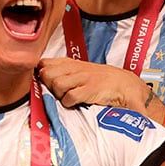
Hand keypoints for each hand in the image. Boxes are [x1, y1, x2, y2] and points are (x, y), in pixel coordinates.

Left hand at [38, 58, 152, 112]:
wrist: (125, 84)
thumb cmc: (100, 79)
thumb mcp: (81, 69)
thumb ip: (62, 69)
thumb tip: (39, 72)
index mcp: (72, 63)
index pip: (46, 63)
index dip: (41, 73)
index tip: (44, 80)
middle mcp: (76, 68)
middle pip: (48, 74)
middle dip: (49, 85)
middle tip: (59, 91)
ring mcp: (83, 78)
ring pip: (57, 84)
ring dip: (59, 94)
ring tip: (69, 96)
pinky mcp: (90, 90)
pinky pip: (69, 97)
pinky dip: (69, 103)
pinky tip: (76, 102)